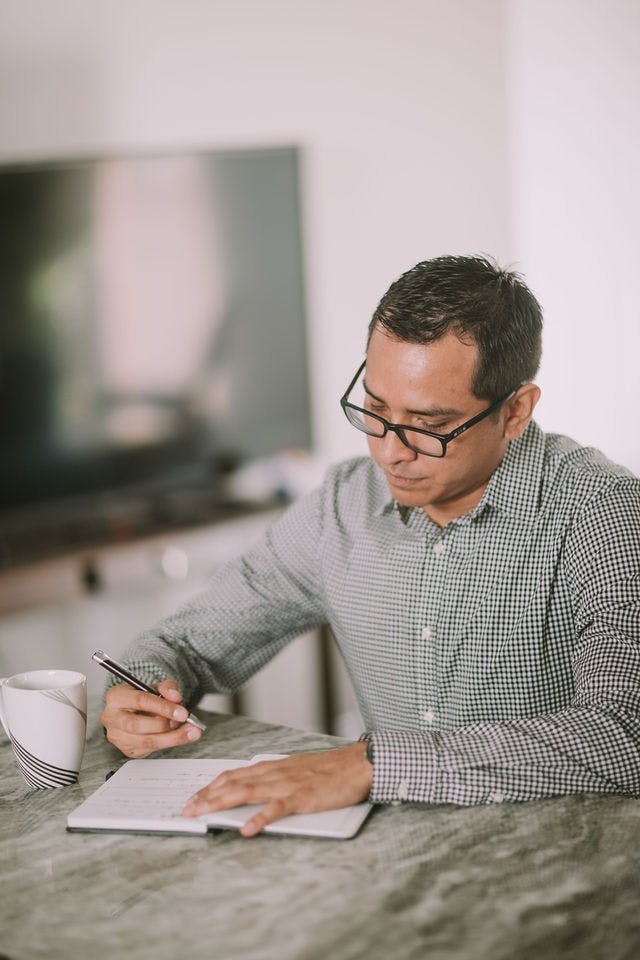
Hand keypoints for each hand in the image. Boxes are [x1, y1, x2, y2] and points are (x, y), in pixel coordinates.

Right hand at [100, 680, 201, 757]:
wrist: (135, 710)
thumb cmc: (143, 697)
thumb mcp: (156, 686)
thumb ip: (167, 688)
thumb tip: (175, 697)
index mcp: (116, 696)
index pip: (140, 701)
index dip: (163, 707)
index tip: (182, 713)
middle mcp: (112, 717)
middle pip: (138, 725)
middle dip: (165, 725)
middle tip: (186, 722)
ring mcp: (117, 736)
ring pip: (145, 742)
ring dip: (171, 738)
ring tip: (189, 731)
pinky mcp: (126, 749)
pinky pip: (149, 750)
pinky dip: (167, 744)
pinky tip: (178, 737)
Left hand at [181, 742, 372, 835]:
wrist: (358, 764)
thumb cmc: (330, 769)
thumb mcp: (296, 769)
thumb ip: (274, 778)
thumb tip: (253, 788)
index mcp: (272, 766)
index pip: (233, 774)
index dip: (210, 786)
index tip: (193, 798)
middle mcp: (275, 772)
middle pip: (232, 783)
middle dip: (206, 796)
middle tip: (186, 810)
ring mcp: (287, 784)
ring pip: (247, 792)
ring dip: (220, 803)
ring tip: (202, 814)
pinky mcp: (303, 797)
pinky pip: (278, 808)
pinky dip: (260, 818)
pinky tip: (247, 829)